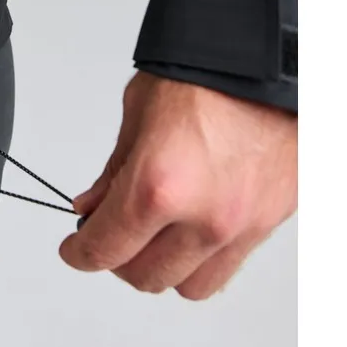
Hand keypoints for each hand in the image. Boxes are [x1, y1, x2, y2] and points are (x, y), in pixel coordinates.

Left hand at [59, 71, 296, 298]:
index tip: (75, 250)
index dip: (80, 254)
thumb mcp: (138, 113)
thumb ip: (114, 172)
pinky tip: (188, 229)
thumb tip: (91, 207)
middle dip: (117, 261)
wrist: (266, 60)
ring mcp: (242, 226)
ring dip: (163, 268)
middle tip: (109, 236)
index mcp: (159, 186)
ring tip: (151, 237)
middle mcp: (203, 217)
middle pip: (146, 277)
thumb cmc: (204, 73)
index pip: (106, 249)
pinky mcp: (271, 222)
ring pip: (190, 286)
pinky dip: (202, 258)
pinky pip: (229, 266)